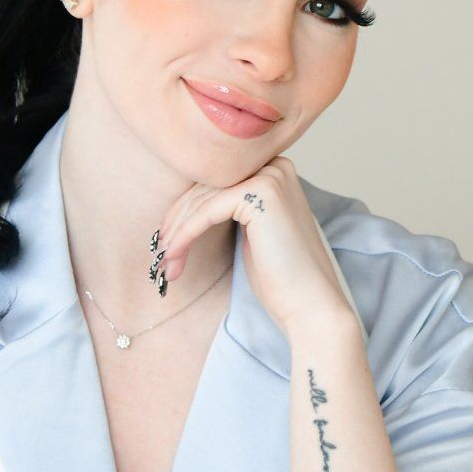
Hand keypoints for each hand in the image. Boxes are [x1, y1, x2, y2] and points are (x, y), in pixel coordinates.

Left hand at [156, 156, 356, 336]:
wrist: (311, 305)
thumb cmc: (282, 279)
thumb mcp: (252, 234)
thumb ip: (231, 210)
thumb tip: (186, 205)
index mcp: (275, 172)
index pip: (215, 183)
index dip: (186, 211)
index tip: (167, 241)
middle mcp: (275, 166)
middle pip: (206, 187)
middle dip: (177, 223)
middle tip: (161, 255)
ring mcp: (270, 176)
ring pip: (202, 199)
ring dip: (176, 234)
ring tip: (165, 264)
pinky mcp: (260, 193)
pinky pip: (206, 211)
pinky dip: (185, 236)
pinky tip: (174, 257)